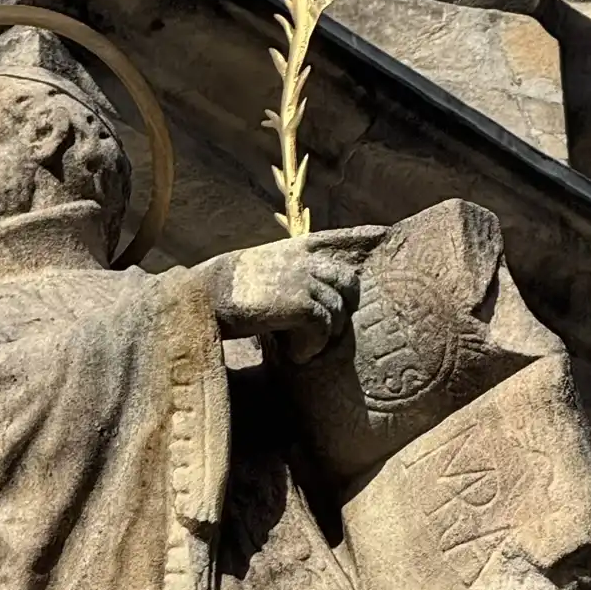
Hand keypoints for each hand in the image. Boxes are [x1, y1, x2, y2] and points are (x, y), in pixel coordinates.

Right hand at [200, 231, 371, 353]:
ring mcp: (305, 279)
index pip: (338, 237)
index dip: (363, 237)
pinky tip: (295, 355)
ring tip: (301, 349)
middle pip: (348, 283)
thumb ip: (290, 272)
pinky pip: (323, 329)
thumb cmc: (231, 292)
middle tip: (320, 332)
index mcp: (297, 248)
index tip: (383, 234)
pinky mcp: (301, 303)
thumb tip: (308, 294)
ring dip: (322, 338)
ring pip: (336, 313)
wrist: (208, 297)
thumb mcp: (264, 270)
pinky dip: (311, 348)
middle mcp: (306, 259)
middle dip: (342, 311)